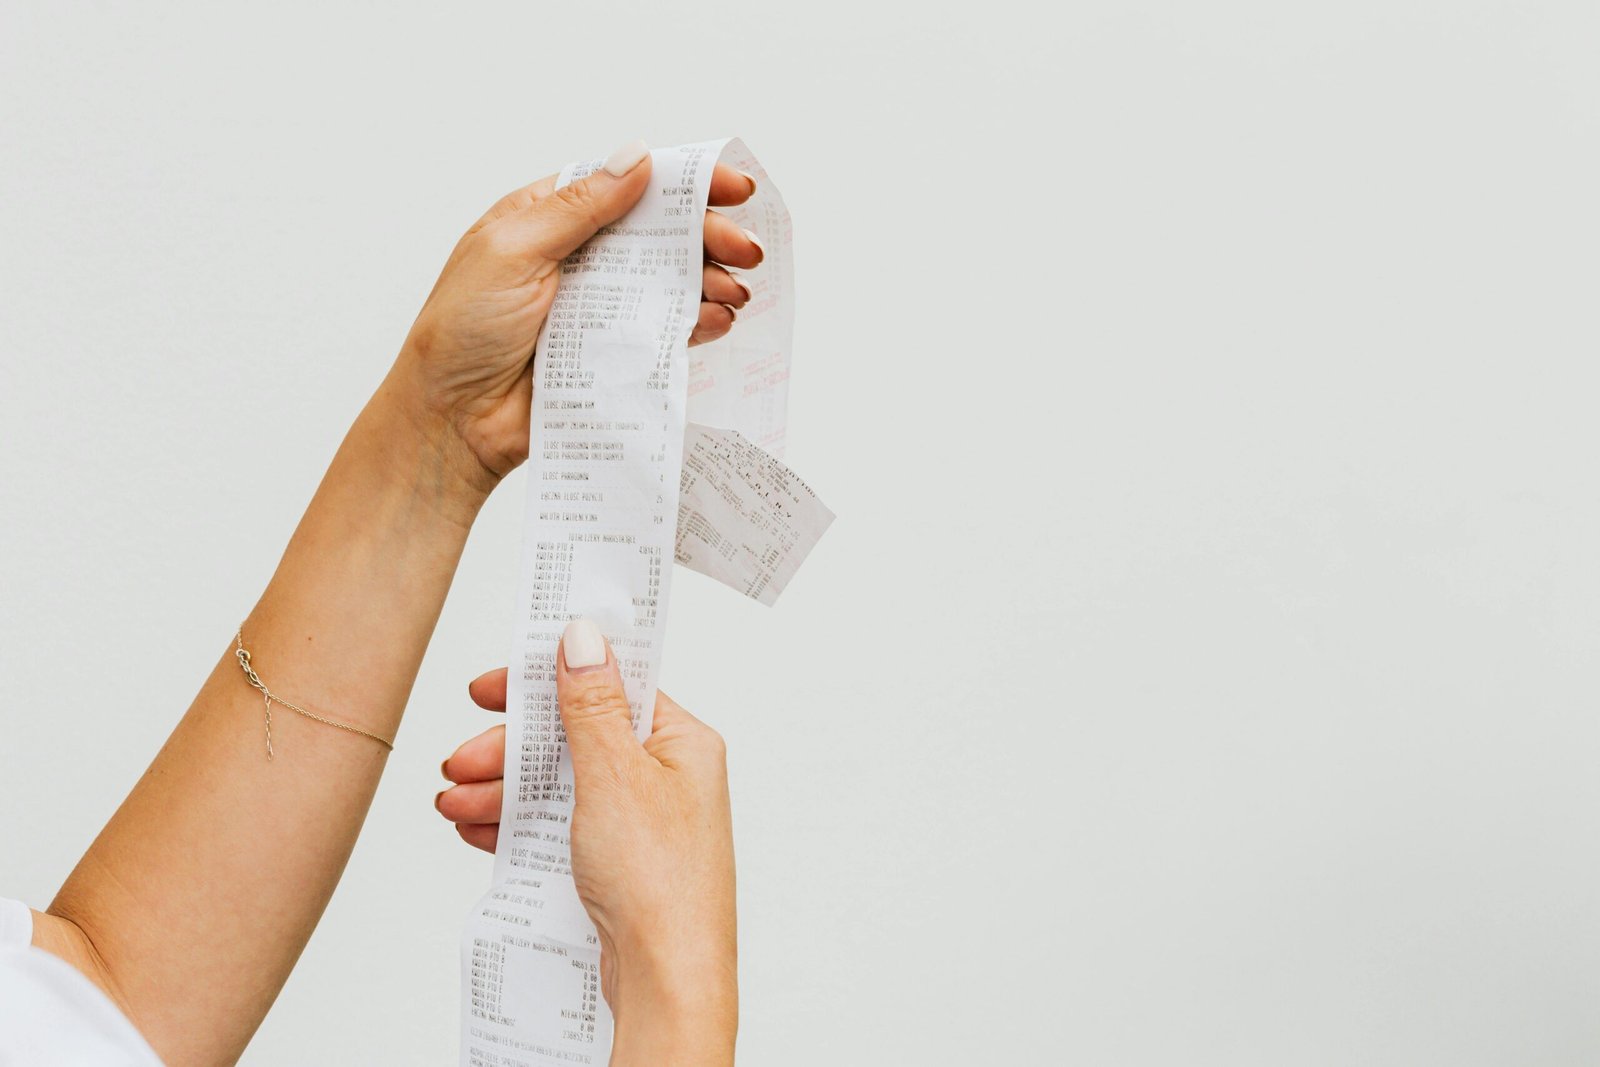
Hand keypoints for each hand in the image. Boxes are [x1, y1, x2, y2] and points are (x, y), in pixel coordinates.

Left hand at [393, 139, 761, 485]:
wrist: (453, 421)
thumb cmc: (461, 331)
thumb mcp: (513, 252)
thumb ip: (578, 207)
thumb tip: (637, 158)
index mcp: (548, 217)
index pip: (625, 184)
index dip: (682, 181)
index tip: (732, 188)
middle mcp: (579, 257)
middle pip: (659, 233)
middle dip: (708, 236)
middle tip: (747, 250)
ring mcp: (598, 306)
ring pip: (670, 281)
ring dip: (710, 281)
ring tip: (737, 291)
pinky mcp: (612, 353)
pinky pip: (666, 331)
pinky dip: (697, 323)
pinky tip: (717, 320)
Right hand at [438, 619, 736, 1065]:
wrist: (666, 979)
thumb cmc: (660, 881)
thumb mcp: (613, 773)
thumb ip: (590, 704)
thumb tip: (583, 637)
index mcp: (681, 741)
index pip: (609, 685)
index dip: (548, 679)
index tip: (494, 684)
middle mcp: (665, 776)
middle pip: (573, 737)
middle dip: (510, 748)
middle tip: (462, 759)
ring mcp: (640, 822)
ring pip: (559, 785)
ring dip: (503, 789)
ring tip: (454, 802)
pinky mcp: (617, 862)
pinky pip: (558, 827)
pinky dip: (517, 825)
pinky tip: (478, 829)